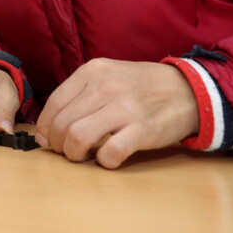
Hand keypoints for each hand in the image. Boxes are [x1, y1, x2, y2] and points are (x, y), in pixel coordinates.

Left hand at [35, 58, 199, 168]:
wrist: (187, 90)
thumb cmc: (140, 86)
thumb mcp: (107, 75)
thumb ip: (79, 95)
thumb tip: (48, 126)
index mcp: (92, 72)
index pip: (54, 103)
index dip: (44, 126)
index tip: (46, 139)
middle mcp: (105, 87)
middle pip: (62, 123)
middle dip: (57, 143)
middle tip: (64, 150)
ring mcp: (125, 108)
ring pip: (79, 137)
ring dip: (74, 153)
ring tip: (81, 156)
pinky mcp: (143, 129)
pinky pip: (110, 152)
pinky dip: (103, 161)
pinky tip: (107, 159)